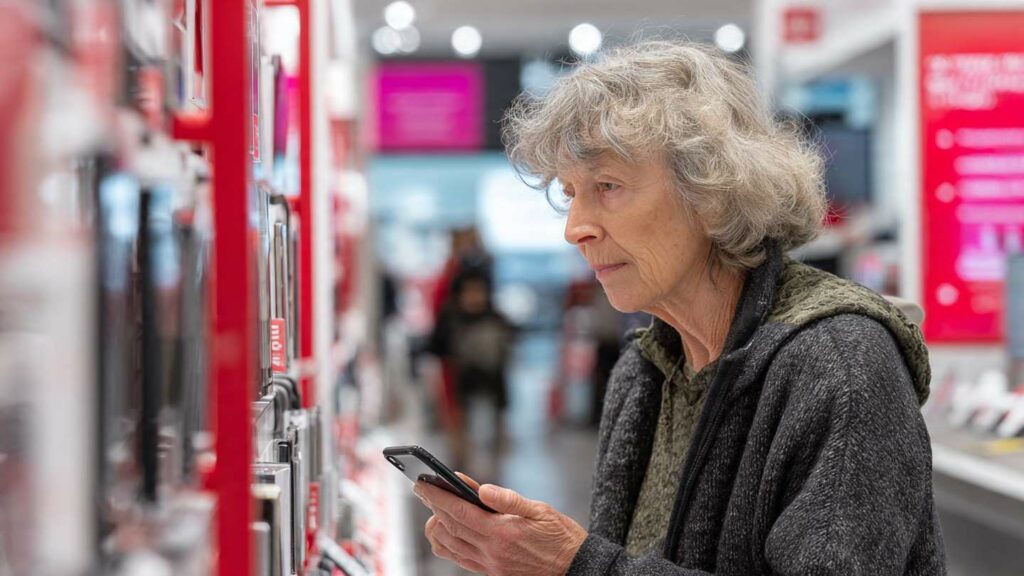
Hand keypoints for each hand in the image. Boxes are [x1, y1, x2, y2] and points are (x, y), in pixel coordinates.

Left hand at [415, 473, 587, 575]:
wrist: (574, 568)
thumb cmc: (560, 536)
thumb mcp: (541, 510)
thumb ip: (509, 499)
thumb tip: (482, 489)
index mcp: (503, 532)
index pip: (459, 512)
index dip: (437, 497)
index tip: (423, 484)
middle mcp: (492, 552)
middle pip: (449, 527)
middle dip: (432, 506)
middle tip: (422, 489)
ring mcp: (490, 565)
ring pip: (449, 546)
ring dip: (437, 526)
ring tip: (434, 508)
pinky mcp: (491, 573)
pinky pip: (460, 559)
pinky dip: (447, 544)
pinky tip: (447, 531)